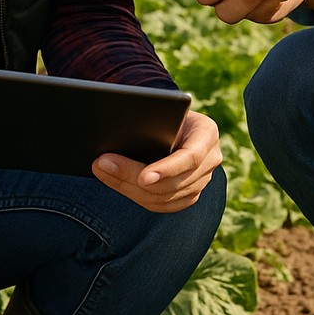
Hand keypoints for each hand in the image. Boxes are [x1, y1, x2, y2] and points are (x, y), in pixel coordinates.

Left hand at [91, 110, 221, 211]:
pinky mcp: (191, 193)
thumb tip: (117, 141)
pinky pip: (164, 205)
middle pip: (173, 182)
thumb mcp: (163, 109)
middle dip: (133, 176)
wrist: (176, 120)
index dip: (166, 169)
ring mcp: (203, 179)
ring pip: (165, 198)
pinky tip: (117, 182)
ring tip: (102, 171)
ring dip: (129, 188)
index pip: (190, 157)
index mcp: (207, 133)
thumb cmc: (166, 110)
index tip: (143, 177)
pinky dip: (139, 196)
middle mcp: (211, 158)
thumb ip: (148, 121)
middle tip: (102, 165)